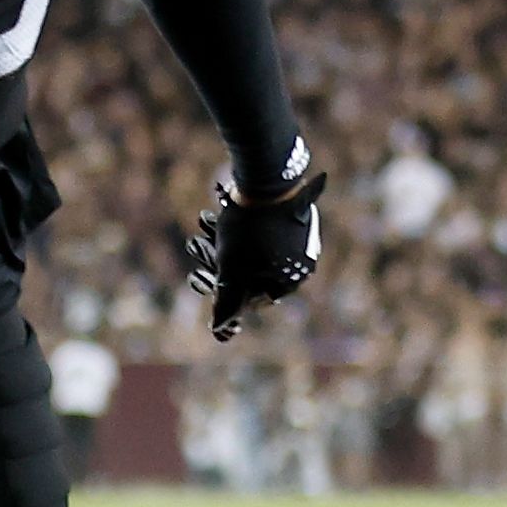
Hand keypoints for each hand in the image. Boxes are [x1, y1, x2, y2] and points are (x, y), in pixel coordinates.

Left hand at [185, 163, 325, 342]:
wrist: (265, 177)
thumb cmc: (248, 228)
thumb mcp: (230, 268)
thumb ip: (227, 301)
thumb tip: (219, 328)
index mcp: (295, 278)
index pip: (256, 297)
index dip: (228, 291)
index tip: (208, 277)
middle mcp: (304, 260)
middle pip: (255, 272)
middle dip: (225, 262)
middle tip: (202, 245)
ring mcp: (302, 237)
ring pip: (257, 249)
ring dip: (230, 242)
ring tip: (208, 225)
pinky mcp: (295, 215)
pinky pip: (265, 230)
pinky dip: (245, 227)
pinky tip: (226, 215)